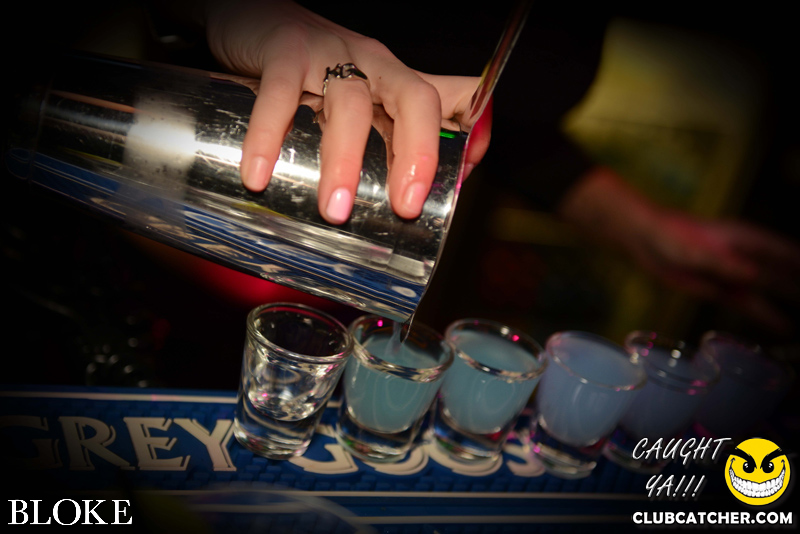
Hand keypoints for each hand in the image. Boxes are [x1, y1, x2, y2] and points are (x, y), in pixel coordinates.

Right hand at [204, 0, 488, 223]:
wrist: (253, 19)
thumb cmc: (308, 69)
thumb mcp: (356, 100)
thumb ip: (381, 138)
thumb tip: (402, 194)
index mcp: (393, 80)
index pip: (443, 100)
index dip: (466, 132)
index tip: (462, 177)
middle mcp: (372, 64)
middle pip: (413, 100)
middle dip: (416, 154)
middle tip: (404, 207)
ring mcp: (330, 54)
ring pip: (350, 104)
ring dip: (345, 161)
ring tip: (335, 210)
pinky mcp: (283, 50)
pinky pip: (280, 94)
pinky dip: (268, 136)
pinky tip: (259, 175)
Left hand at [634, 212, 799, 333]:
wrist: (647, 240)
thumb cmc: (672, 236)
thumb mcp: (697, 251)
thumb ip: (725, 264)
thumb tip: (755, 276)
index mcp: (748, 240)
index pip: (788, 255)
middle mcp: (748, 257)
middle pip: (786, 274)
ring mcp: (735, 274)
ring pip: (772, 290)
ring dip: (792, 302)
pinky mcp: (721, 288)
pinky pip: (749, 304)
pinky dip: (767, 315)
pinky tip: (785, 327)